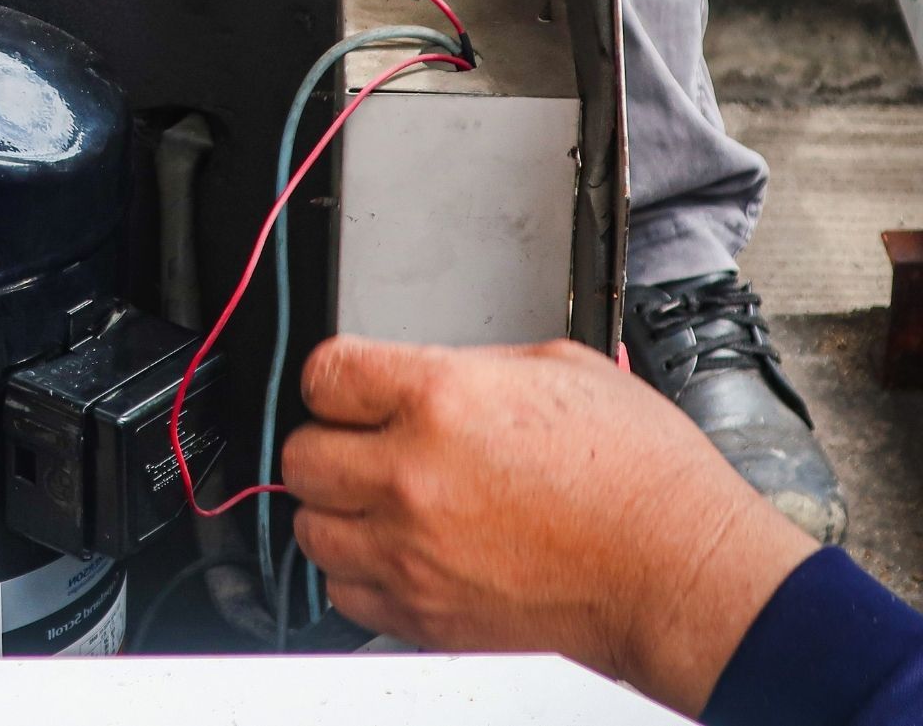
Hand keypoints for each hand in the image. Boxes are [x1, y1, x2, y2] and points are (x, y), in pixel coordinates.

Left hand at [282, 336, 818, 716]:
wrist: (680, 571)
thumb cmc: (641, 475)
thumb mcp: (558, 369)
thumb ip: (468, 367)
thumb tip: (423, 373)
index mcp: (442, 399)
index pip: (323, 375)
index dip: (334, 379)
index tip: (347, 389)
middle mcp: (413, 476)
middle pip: (302, 456)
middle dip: (330, 444)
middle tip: (364, 447)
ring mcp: (413, 552)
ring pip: (311, 529)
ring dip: (338, 512)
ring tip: (382, 503)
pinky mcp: (425, 614)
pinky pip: (343, 594)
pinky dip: (360, 574)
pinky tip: (400, 552)